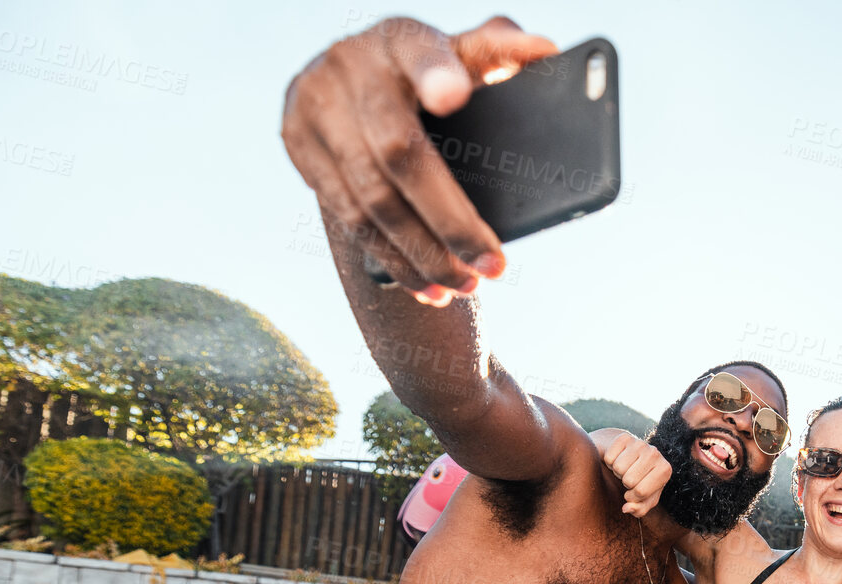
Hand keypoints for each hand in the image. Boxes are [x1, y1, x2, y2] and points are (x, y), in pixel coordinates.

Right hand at [281, 16, 558, 302]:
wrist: (345, 75)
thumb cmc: (425, 69)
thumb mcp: (458, 53)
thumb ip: (498, 53)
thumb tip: (544, 54)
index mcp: (400, 38)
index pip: (419, 52)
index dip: (435, 73)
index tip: (455, 95)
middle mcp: (351, 67)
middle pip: (399, 153)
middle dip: (449, 221)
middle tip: (493, 267)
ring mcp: (316, 106)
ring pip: (370, 199)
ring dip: (421, 254)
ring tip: (463, 286)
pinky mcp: (296, 143)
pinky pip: (346, 216)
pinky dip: (391, 257)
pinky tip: (424, 284)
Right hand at [600, 432, 671, 516]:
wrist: (632, 456)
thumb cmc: (642, 481)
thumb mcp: (645, 499)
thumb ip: (639, 509)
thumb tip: (627, 508)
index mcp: (665, 470)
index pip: (641, 492)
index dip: (632, 497)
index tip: (634, 492)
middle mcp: (655, 454)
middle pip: (629, 480)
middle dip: (625, 483)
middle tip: (630, 477)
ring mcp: (640, 443)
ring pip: (618, 468)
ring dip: (617, 472)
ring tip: (626, 468)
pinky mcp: (624, 437)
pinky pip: (609, 457)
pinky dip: (610, 462)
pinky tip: (619, 459)